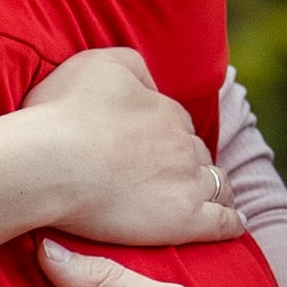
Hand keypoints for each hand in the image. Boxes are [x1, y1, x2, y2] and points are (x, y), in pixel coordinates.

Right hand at [18, 47, 243, 249]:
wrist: (50, 162)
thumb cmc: (64, 113)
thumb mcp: (100, 63)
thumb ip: (134, 66)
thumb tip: (151, 85)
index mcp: (164, 110)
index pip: (177, 122)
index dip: (167, 134)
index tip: (154, 146)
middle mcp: (182, 144)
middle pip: (196, 153)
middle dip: (188, 161)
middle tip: (172, 175)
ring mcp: (188, 183)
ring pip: (217, 184)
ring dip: (217, 188)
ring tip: (214, 198)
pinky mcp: (185, 221)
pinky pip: (223, 221)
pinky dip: (232, 221)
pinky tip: (236, 223)